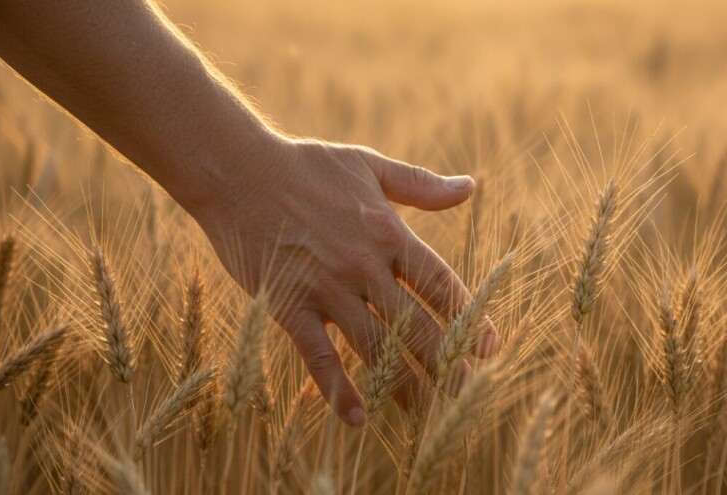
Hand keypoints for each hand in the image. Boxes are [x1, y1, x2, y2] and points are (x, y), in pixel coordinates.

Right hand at [193, 134, 497, 425]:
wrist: (238, 171)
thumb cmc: (306, 165)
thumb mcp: (370, 166)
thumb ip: (421, 184)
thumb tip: (471, 186)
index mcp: (389, 234)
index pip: (441, 286)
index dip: (470, 320)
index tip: (488, 348)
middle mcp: (365, 266)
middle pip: (416, 326)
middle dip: (445, 362)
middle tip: (467, 392)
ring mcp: (326, 289)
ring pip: (375, 348)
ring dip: (403, 384)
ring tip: (426, 414)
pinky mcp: (288, 305)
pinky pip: (318, 356)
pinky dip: (337, 389)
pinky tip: (357, 418)